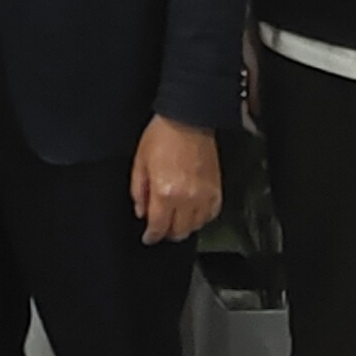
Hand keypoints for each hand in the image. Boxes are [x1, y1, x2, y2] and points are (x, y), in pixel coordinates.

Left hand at [129, 118, 219, 245]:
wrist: (187, 118)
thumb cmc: (163, 135)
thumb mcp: (139, 162)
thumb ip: (138, 191)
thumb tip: (141, 211)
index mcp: (165, 192)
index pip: (158, 227)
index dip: (151, 236)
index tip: (148, 237)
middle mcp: (187, 198)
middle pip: (179, 232)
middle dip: (167, 233)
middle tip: (161, 227)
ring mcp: (205, 195)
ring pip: (196, 226)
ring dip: (184, 226)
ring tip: (176, 219)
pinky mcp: (216, 189)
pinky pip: (211, 215)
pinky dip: (201, 217)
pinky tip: (193, 211)